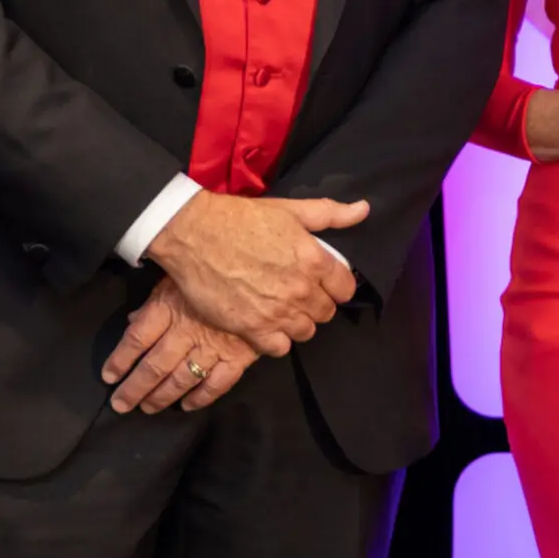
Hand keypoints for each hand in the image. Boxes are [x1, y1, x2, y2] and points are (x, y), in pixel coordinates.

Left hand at [101, 280, 261, 413]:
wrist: (263, 270)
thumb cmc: (215, 268)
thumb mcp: (177, 276)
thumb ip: (155, 301)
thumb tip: (133, 320)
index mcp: (169, 308)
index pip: (136, 339)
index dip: (120, 360)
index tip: (109, 376)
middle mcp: (187, 331)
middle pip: (154, 366)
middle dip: (135, 388)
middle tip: (121, 405)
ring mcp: (214, 346)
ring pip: (181, 378)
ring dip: (161, 396)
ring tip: (147, 408)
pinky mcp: (239, 355)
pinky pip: (217, 383)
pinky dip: (201, 397)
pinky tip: (187, 405)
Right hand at [144, 191, 365, 356]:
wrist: (194, 234)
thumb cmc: (243, 218)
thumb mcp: (291, 209)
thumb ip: (331, 214)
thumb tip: (364, 210)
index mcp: (315, 261)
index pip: (346, 289)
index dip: (337, 286)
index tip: (324, 283)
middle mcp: (301, 290)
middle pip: (326, 312)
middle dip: (317, 304)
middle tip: (299, 295)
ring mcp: (276, 312)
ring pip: (306, 332)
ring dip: (298, 323)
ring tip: (283, 310)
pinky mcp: (251, 328)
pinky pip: (279, 348)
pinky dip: (277, 340)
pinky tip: (267, 325)